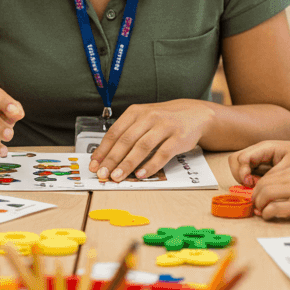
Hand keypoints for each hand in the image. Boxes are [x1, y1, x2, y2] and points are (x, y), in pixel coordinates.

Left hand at [89, 99, 211, 181]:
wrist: (195, 114)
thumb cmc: (164, 119)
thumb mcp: (144, 119)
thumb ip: (128, 133)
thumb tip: (107, 156)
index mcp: (136, 112)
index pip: (115, 132)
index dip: (103, 150)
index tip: (94, 164)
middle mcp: (149, 117)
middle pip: (126, 140)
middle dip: (111, 159)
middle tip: (102, 174)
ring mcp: (164, 126)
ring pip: (142, 147)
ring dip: (127, 164)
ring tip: (117, 177)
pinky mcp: (178, 137)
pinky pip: (162, 154)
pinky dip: (150, 165)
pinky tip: (140, 174)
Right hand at [227, 140, 289, 186]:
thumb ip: (276, 172)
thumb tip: (262, 183)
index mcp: (263, 148)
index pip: (242, 157)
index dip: (242, 171)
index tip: (250, 182)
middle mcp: (255, 151)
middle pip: (234, 160)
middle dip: (239, 175)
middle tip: (252, 184)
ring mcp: (253, 157)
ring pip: (236, 167)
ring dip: (242, 178)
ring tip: (256, 184)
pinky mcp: (255, 164)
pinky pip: (244, 172)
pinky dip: (247, 180)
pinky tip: (259, 184)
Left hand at [251, 167, 289, 218]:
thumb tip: (280, 194)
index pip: (265, 178)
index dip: (257, 189)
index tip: (258, 198)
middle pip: (261, 186)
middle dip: (255, 198)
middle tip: (257, 207)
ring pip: (265, 195)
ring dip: (259, 206)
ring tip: (261, 213)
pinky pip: (276, 208)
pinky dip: (267, 213)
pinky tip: (268, 217)